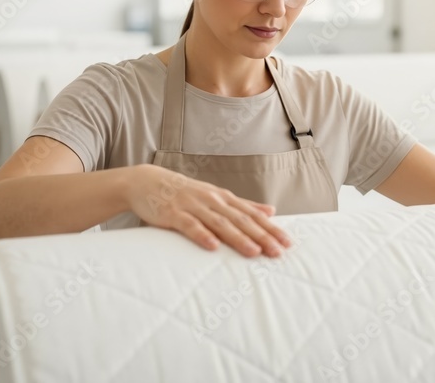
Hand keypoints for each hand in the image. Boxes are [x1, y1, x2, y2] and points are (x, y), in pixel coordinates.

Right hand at [127, 164, 292, 256]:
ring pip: (220, 223)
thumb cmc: (185, 193)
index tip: (287, 242)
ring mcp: (193, 206)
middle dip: (261, 236)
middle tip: (277, 251)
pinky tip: (213, 246)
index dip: (270, 228)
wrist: (147, 182)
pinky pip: (190, 226)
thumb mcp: (216, 196)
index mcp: (224, 198)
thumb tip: (271, 211)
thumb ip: (243, 205)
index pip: (252, 214)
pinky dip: (202, 235)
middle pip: (241, 220)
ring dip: (238, 237)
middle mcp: (212, 200)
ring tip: (254, 252)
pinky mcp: (174, 213)